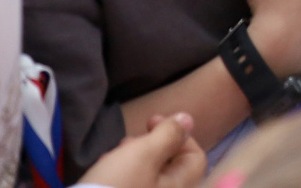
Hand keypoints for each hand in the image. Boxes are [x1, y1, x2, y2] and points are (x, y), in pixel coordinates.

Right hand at [79, 114, 206, 187]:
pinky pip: (133, 186)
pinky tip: (105, 171)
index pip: (195, 157)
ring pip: (150, 176)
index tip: (151, 123)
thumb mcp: (143, 154)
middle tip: (128, 142)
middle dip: (150, 146)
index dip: (177, 134)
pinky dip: (123, 176)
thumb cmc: (119, 185)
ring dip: (133, 160)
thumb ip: (169, 134)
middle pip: (171, 166)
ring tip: (113, 158)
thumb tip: (188, 119)